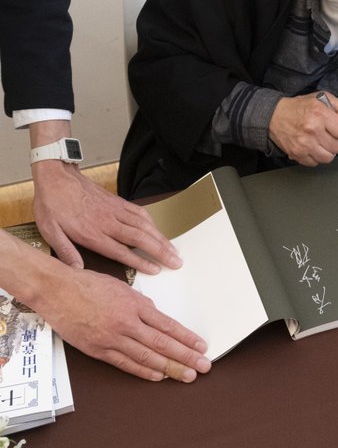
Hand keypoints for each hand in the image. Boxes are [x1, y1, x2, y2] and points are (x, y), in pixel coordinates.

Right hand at [31, 260, 211, 381]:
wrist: (57, 290)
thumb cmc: (87, 284)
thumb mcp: (120, 286)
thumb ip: (139, 302)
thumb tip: (155, 314)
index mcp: (134, 304)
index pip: (167, 325)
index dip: (186, 338)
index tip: (201, 346)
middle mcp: (126, 323)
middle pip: (162, 343)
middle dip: (185, 357)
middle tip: (204, 367)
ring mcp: (112, 338)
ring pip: (146, 357)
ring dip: (169, 368)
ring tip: (187, 376)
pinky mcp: (98, 350)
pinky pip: (125, 363)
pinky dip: (143, 371)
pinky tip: (158, 376)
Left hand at [32, 161, 180, 273]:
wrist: (56, 177)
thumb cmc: (52, 204)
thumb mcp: (50, 231)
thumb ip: (65, 251)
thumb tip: (77, 270)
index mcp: (92, 233)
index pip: (122, 251)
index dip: (141, 261)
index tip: (156, 269)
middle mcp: (107, 222)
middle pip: (140, 238)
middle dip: (161, 251)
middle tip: (176, 261)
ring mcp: (114, 210)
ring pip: (144, 225)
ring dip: (161, 238)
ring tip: (173, 249)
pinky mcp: (117, 201)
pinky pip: (139, 212)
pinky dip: (152, 222)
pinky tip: (157, 230)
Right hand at [268, 93, 337, 165]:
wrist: (274, 115)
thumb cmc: (298, 107)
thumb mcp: (322, 98)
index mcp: (320, 113)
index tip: (336, 129)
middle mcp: (312, 129)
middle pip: (337, 147)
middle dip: (335, 142)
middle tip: (327, 136)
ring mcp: (304, 144)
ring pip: (328, 158)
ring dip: (326, 151)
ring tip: (320, 143)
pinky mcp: (297, 154)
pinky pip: (315, 163)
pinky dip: (315, 157)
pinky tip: (311, 147)